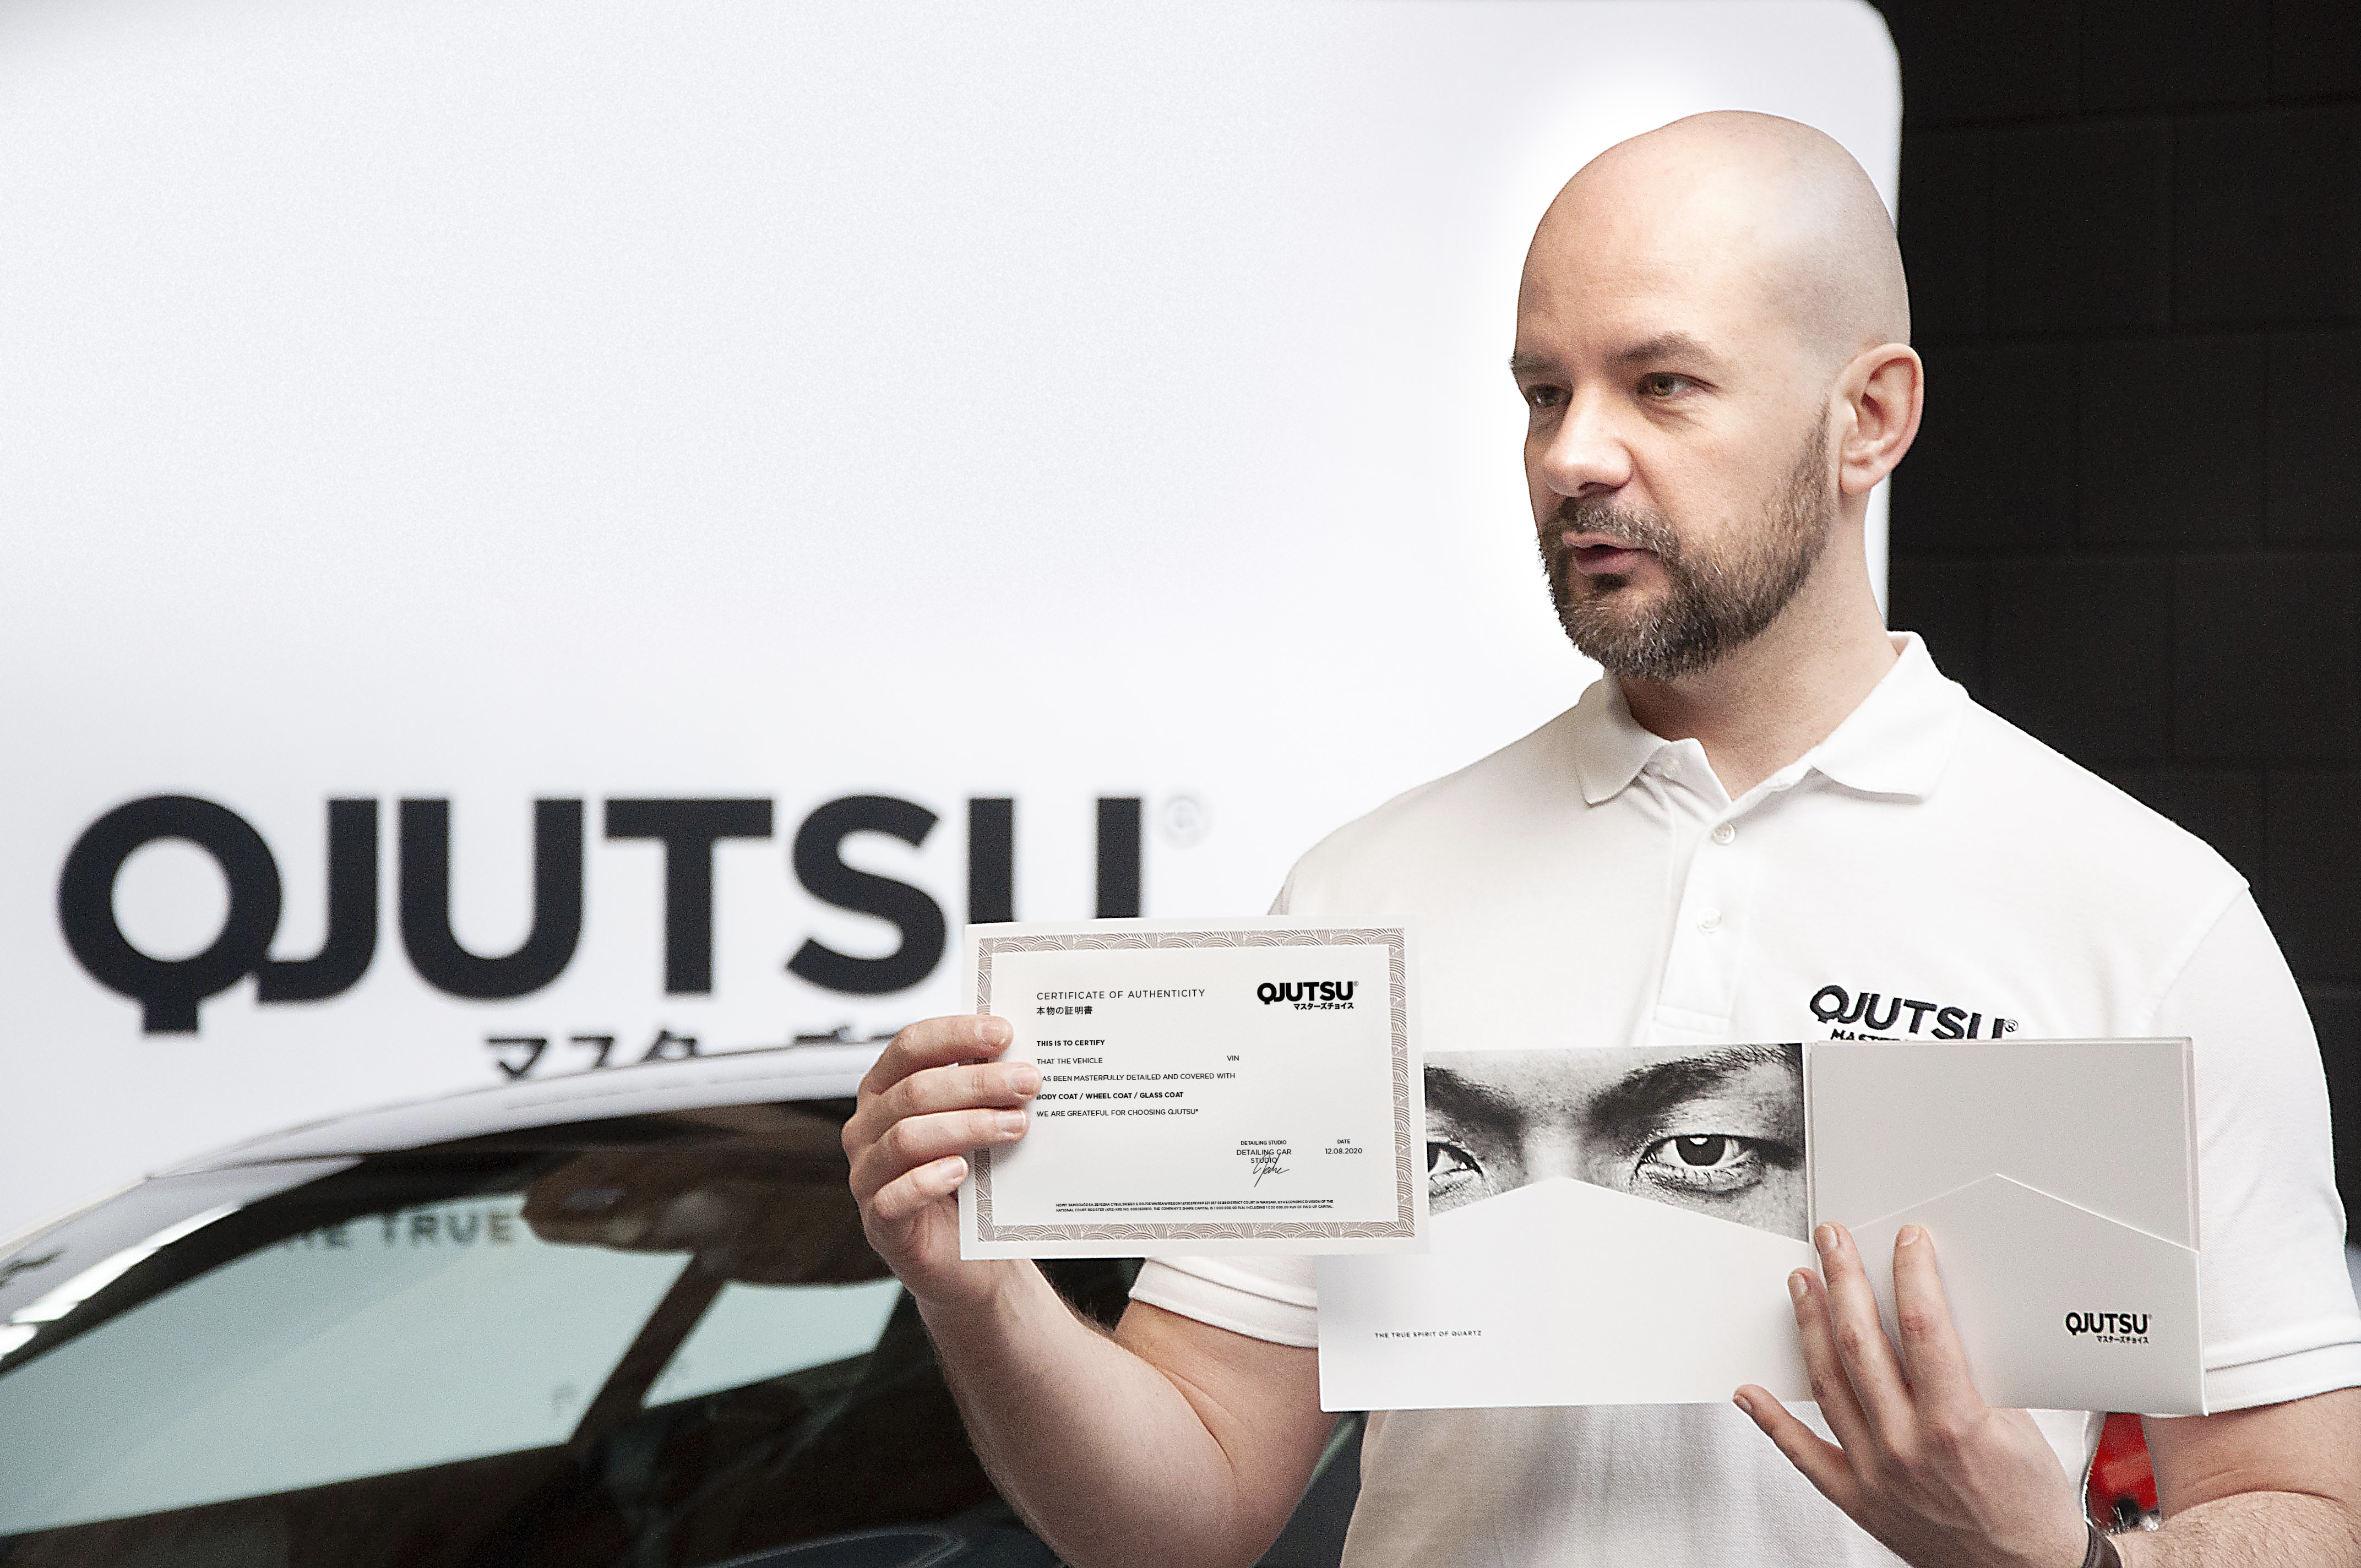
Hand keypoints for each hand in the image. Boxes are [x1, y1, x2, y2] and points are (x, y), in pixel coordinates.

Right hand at [843, 1014, 1039, 1304]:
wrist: (969, 1258)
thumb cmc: (971, 1182)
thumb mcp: (975, 1125)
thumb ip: (983, 1092)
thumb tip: (1023, 1054)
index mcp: (884, 1091)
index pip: (910, 1046)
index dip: (955, 1034)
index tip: (1004, 1032)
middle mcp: (866, 1128)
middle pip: (915, 1091)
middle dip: (977, 1083)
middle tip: (1028, 1082)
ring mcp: (866, 1175)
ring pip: (907, 1138)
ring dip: (968, 1126)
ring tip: (1015, 1125)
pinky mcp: (878, 1222)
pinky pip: (894, 1197)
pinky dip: (928, 1180)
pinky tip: (962, 1171)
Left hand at [1735, 1222, 2090, 1567]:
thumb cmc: (2029, 1504)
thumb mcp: (2021, 1425)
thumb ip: (1978, 1371)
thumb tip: (1941, 1313)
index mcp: (1956, 1423)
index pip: (1922, 1325)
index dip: (1911, 1273)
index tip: (1906, 1242)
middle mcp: (1908, 1446)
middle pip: (1861, 1342)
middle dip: (1844, 1279)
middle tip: (1832, 1242)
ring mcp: (1876, 1472)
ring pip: (1827, 1383)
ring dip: (1809, 1325)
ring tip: (1802, 1283)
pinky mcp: (1857, 1497)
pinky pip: (1802, 1452)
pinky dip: (1771, 1420)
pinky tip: (1749, 1392)